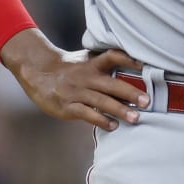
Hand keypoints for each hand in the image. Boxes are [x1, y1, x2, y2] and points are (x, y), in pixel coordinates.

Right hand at [0, 29, 147, 129]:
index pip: (113, 57)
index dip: (129, 60)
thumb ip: (106, 64)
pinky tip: (113, 126)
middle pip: (111, 84)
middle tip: (147, 101)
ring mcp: (76, 92)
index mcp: (93, 64)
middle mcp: (86, 77)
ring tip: (136, 118)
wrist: (37, 72)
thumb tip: (136, 67)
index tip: (145, 66)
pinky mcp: (67, 106)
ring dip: (119, 110)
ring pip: (101, 101)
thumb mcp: (86, 60)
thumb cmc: (69, 68)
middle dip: (130, 93)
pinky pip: (86, 114)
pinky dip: (101, 120)